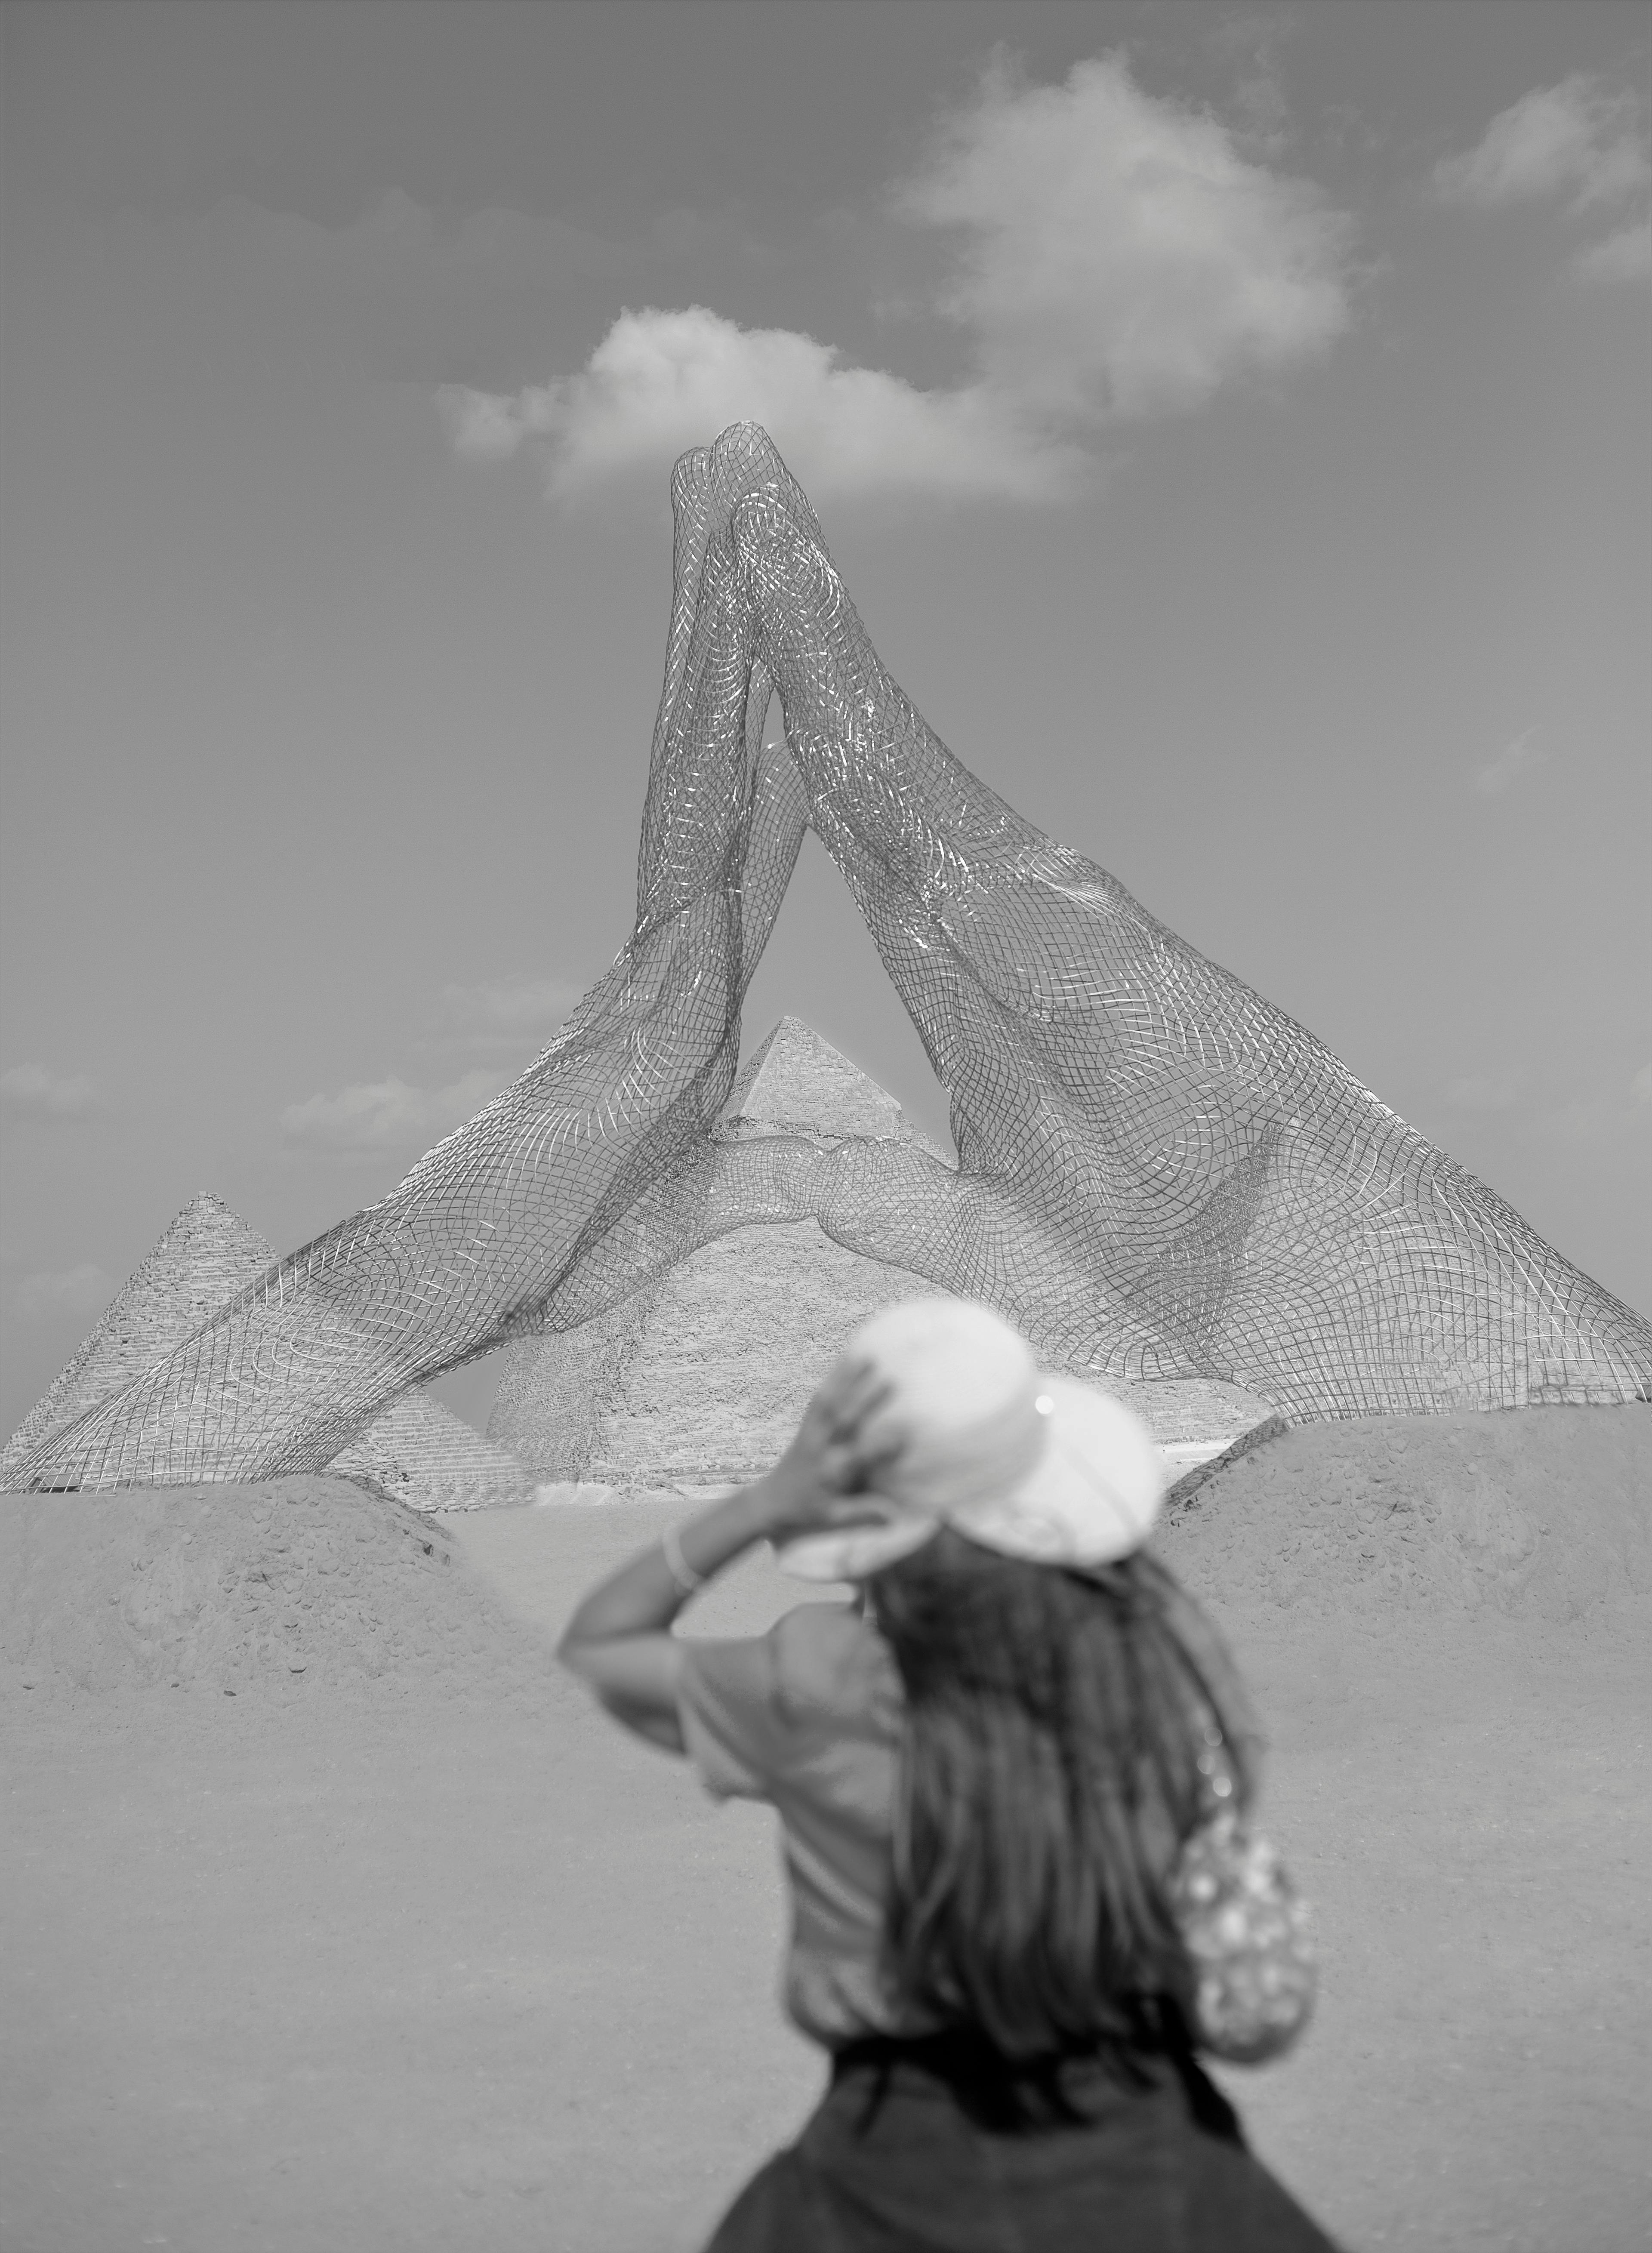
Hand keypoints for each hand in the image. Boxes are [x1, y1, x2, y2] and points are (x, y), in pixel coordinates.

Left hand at [754, 1358, 905, 1542]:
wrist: (769, 1502)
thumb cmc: (805, 1511)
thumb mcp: (833, 1517)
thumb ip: (863, 1513)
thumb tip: (895, 1516)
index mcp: (832, 1472)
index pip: (861, 1456)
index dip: (883, 1446)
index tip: (907, 1434)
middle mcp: (821, 1448)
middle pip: (844, 1420)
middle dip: (866, 1400)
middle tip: (891, 1381)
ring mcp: (811, 1434)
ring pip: (829, 1402)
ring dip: (847, 1379)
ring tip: (867, 1358)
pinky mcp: (805, 1427)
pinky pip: (817, 1401)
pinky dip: (831, 1381)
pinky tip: (843, 1363)